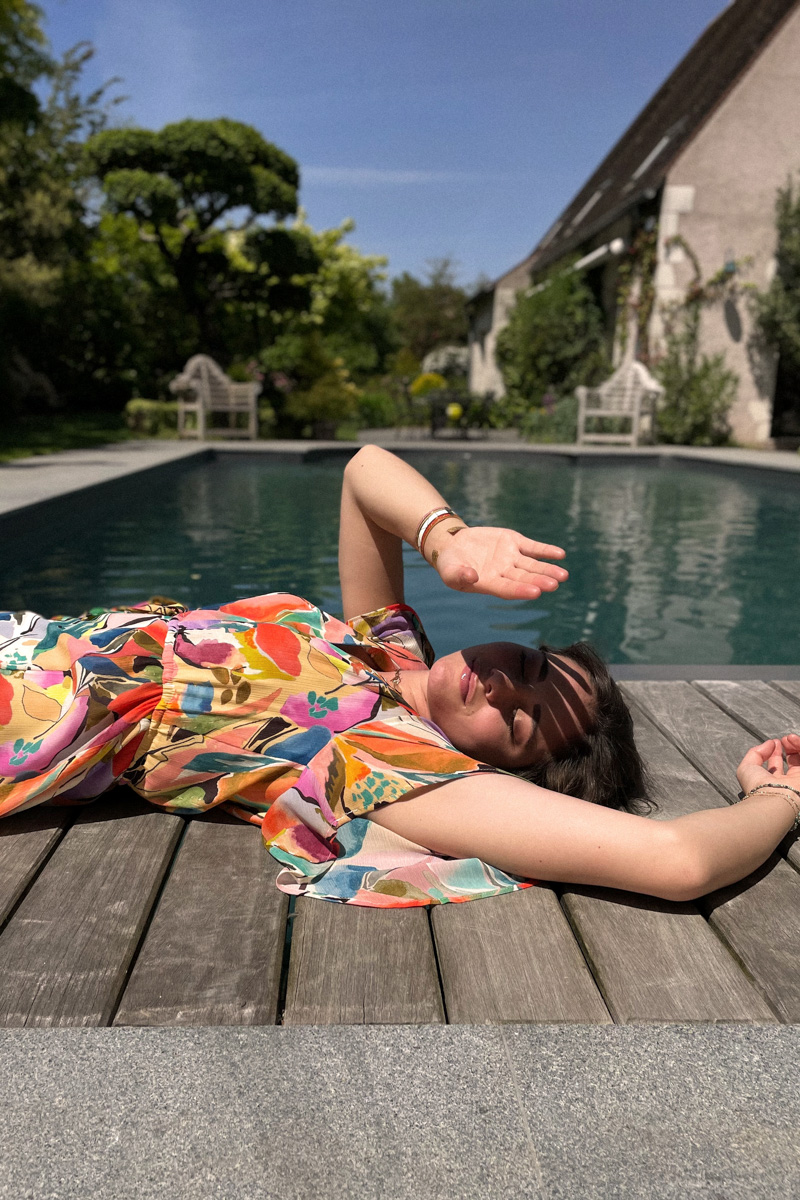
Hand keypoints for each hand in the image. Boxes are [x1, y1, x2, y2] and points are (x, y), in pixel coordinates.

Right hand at [429, 524, 567, 600]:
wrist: (454, 545)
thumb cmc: (450, 564)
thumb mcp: (449, 570)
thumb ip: (459, 575)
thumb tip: (472, 576)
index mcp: (490, 584)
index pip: (508, 589)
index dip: (521, 590)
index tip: (536, 592)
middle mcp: (504, 573)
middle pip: (525, 578)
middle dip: (540, 581)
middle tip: (555, 584)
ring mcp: (511, 558)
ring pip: (532, 565)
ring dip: (548, 569)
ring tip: (564, 575)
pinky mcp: (514, 542)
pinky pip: (533, 547)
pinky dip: (545, 551)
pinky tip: (560, 554)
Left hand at [736, 734, 799, 795]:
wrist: (773, 799)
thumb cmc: (757, 787)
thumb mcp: (747, 767)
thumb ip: (756, 753)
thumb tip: (770, 743)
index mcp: (772, 784)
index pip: (777, 766)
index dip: (775, 753)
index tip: (774, 742)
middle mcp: (787, 784)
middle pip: (792, 762)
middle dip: (788, 748)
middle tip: (783, 740)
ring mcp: (798, 782)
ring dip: (796, 745)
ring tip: (789, 738)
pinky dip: (799, 746)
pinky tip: (792, 739)